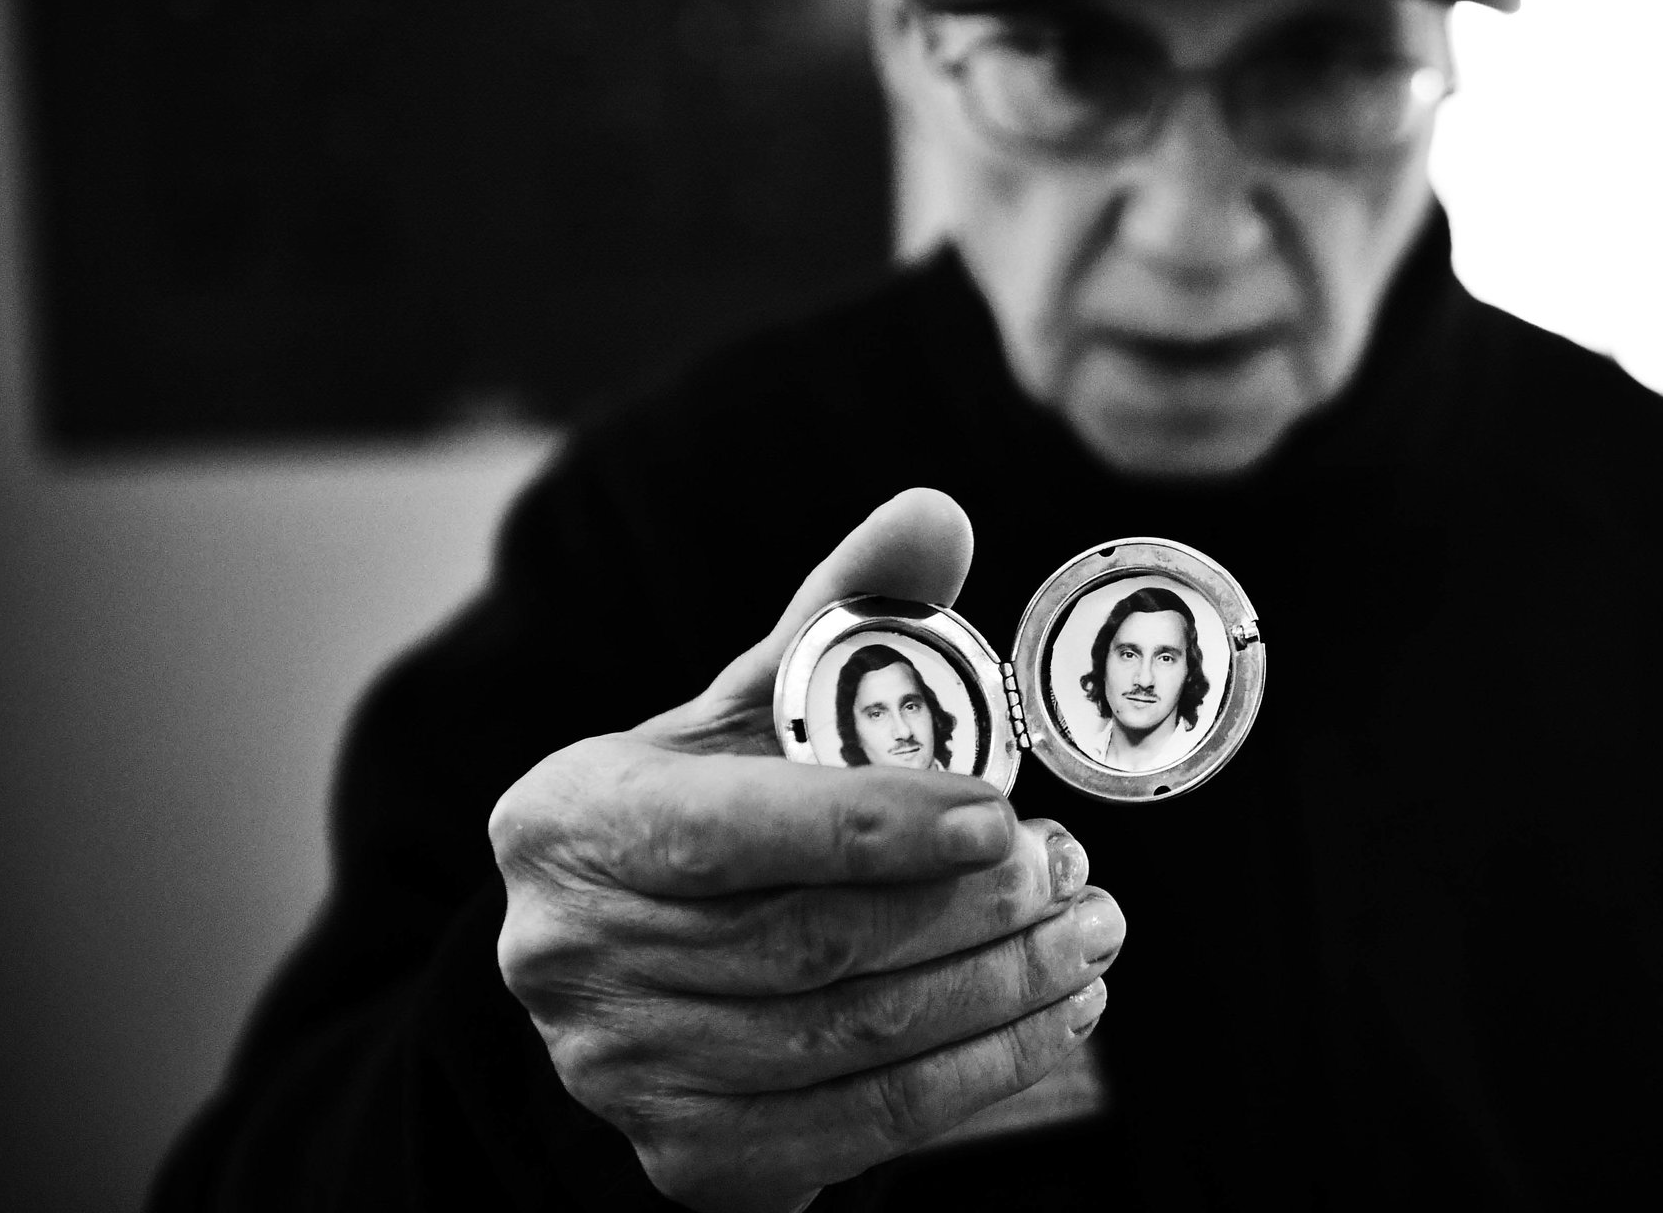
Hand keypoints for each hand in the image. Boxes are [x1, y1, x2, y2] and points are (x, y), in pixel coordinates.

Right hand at [489, 489, 1121, 1211]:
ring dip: (1001, 995)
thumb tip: (937, 514)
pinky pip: (861, 1129)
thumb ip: (846, 610)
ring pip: (849, 1044)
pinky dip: (978, 1076)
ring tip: (1092, 935)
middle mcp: (570, 956)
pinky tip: (1055, 1017)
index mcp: (572, 820)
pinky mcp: (688, 1161)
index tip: (1004, 814)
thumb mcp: (757, 700)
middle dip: (972, 911)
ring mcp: (621, 1073)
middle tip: (1075, 870)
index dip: (876, 825)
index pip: (731, 830)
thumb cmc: (716, 799)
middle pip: (810, 946)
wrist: (634, 954)